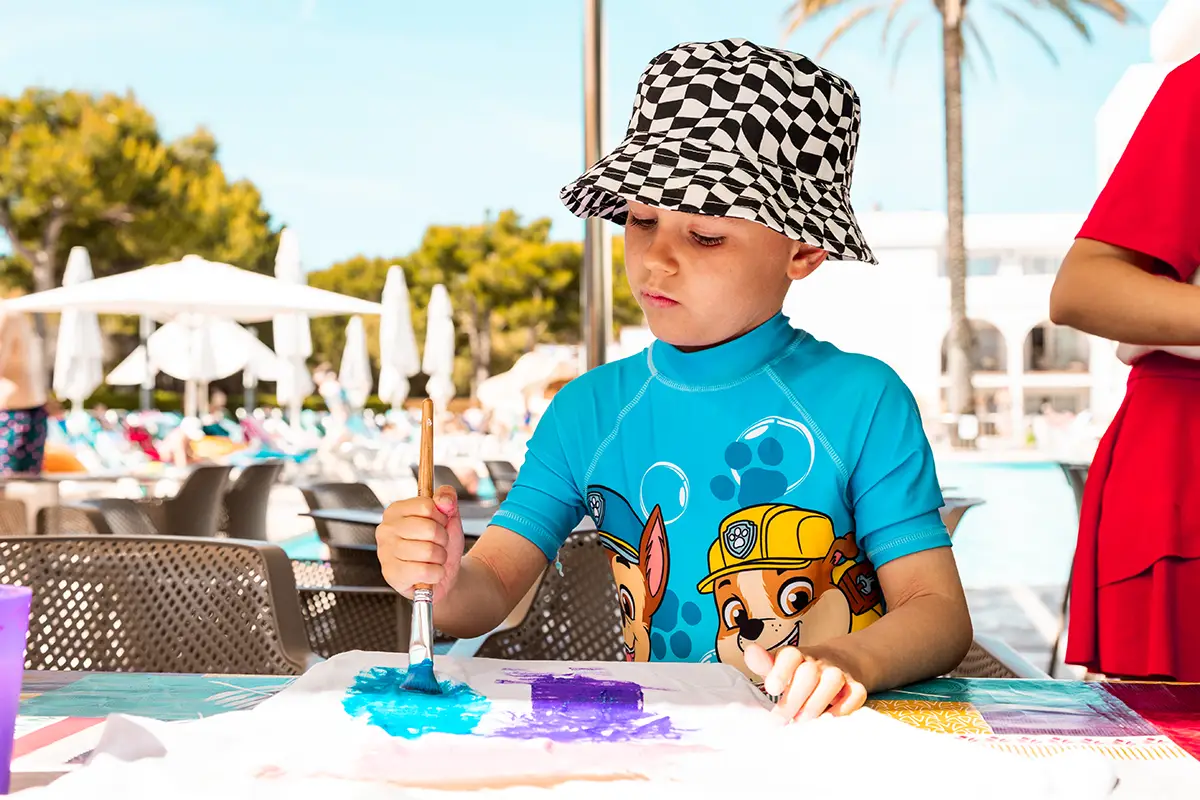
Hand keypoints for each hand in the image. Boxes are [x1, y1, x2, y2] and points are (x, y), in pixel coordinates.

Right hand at [375, 486, 464, 601]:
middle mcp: (386, 529)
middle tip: (437, 545)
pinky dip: (436, 573)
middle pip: (429, 529)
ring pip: (429, 551)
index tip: (439, 524)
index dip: (441, 517)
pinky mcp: (392, 575)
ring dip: (440, 557)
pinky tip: (430, 572)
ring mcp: (386, 553)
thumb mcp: (448, 516)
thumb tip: (443, 499)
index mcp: (396, 511)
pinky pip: (425, 571)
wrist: (443, 575)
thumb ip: (447, 498)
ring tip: (433, 559)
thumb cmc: (440, 544)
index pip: (426, 506)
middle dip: (442, 539)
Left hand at [743, 644, 866, 721]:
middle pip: (809, 673)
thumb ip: (764, 663)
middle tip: (782, 718)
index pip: (790, 655)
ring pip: (832, 681)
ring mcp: (840, 672)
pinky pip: (855, 694)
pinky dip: (843, 708)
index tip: (771, 689)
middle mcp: (819, 660)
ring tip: (802, 721)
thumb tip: (750, 651)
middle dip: (794, 698)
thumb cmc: (800, 670)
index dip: (780, 671)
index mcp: (797, 655)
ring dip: (815, 704)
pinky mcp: (856, 686)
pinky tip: (829, 718)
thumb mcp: (780, 665)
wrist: (840, 661)